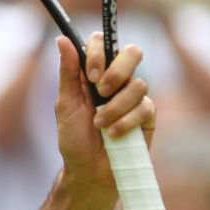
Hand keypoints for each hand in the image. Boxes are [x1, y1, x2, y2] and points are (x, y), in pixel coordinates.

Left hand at [53, 34, 152, 190]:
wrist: (89, 170)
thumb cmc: (75, 137)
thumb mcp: (65, 104)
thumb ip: (68, 72)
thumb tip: (62, 39)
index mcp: (95, 73)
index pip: (103, 43)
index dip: (100, 53)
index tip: (91, 74)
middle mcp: (118, 80)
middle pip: (133, 52)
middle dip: (117, 72)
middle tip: (101, 91)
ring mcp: (135, 97)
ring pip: (138, 84)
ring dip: (115, 107)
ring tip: (99, 125)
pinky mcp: (148, 116)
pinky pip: (145, 108)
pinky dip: (125, 122)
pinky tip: (113, 135)